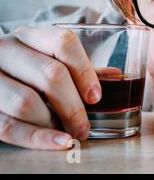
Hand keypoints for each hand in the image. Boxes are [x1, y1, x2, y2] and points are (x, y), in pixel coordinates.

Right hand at [0, 26, 101, 149]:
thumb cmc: (24, 70)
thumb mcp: (46, 60)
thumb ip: (78, 69)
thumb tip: (116, 76)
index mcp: (29, 36)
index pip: (63, 43)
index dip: (85, 71)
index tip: (95, 97)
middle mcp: (6, 50)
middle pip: (50, 74)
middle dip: (73, 106)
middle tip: (84, 127)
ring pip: (26, 102)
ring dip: (54, 123)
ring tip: (69, 133)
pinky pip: (8, 126)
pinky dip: (37, 139)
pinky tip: (58, 143)